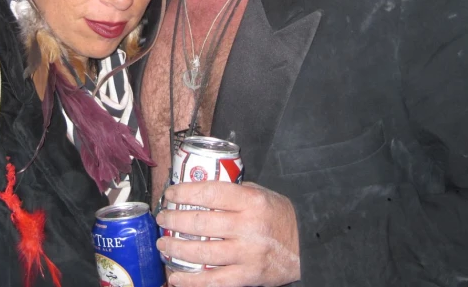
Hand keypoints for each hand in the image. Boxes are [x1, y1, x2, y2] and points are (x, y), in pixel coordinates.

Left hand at [156, 181, 299, 286]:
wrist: (305, 245)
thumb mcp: (261, 193)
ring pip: (203, 253)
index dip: (185, 193)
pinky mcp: (247, 277)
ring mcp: (247, 254)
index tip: (170, 194)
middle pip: (201, 224)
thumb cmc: (279, 215)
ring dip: (176, 249)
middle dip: (174, 221)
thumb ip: (233, 192)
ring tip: (163, 244)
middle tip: (162, 219)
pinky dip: (191, 281)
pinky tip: (176, 277)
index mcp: (250, 201)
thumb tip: (199, 190)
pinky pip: (213, 281)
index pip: (209, 194)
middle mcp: (247, 227)